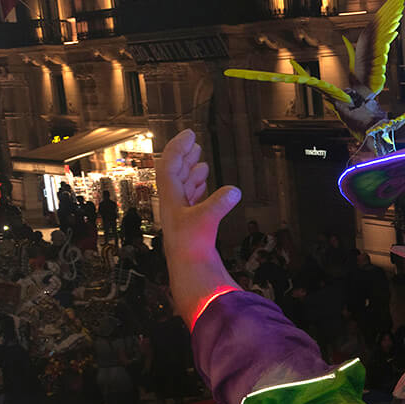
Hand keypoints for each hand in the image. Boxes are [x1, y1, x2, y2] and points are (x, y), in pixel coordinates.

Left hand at [157, 130, 240, 324]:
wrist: (189, 269)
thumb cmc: (192, 245)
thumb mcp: (207, 220)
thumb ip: (220, 203)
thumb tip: (234, 191)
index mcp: (170, 197)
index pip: (170, 165)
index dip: (179, 148)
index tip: (190, 134)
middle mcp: (173, 202)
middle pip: (175, 173)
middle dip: (184, 155)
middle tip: (193, 141)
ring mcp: (180, 212)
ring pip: (183, 185)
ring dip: (191, 171)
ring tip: (200, 161)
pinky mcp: (190, 222)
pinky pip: (191, 198)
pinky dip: (198, 187)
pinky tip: (205, 184)